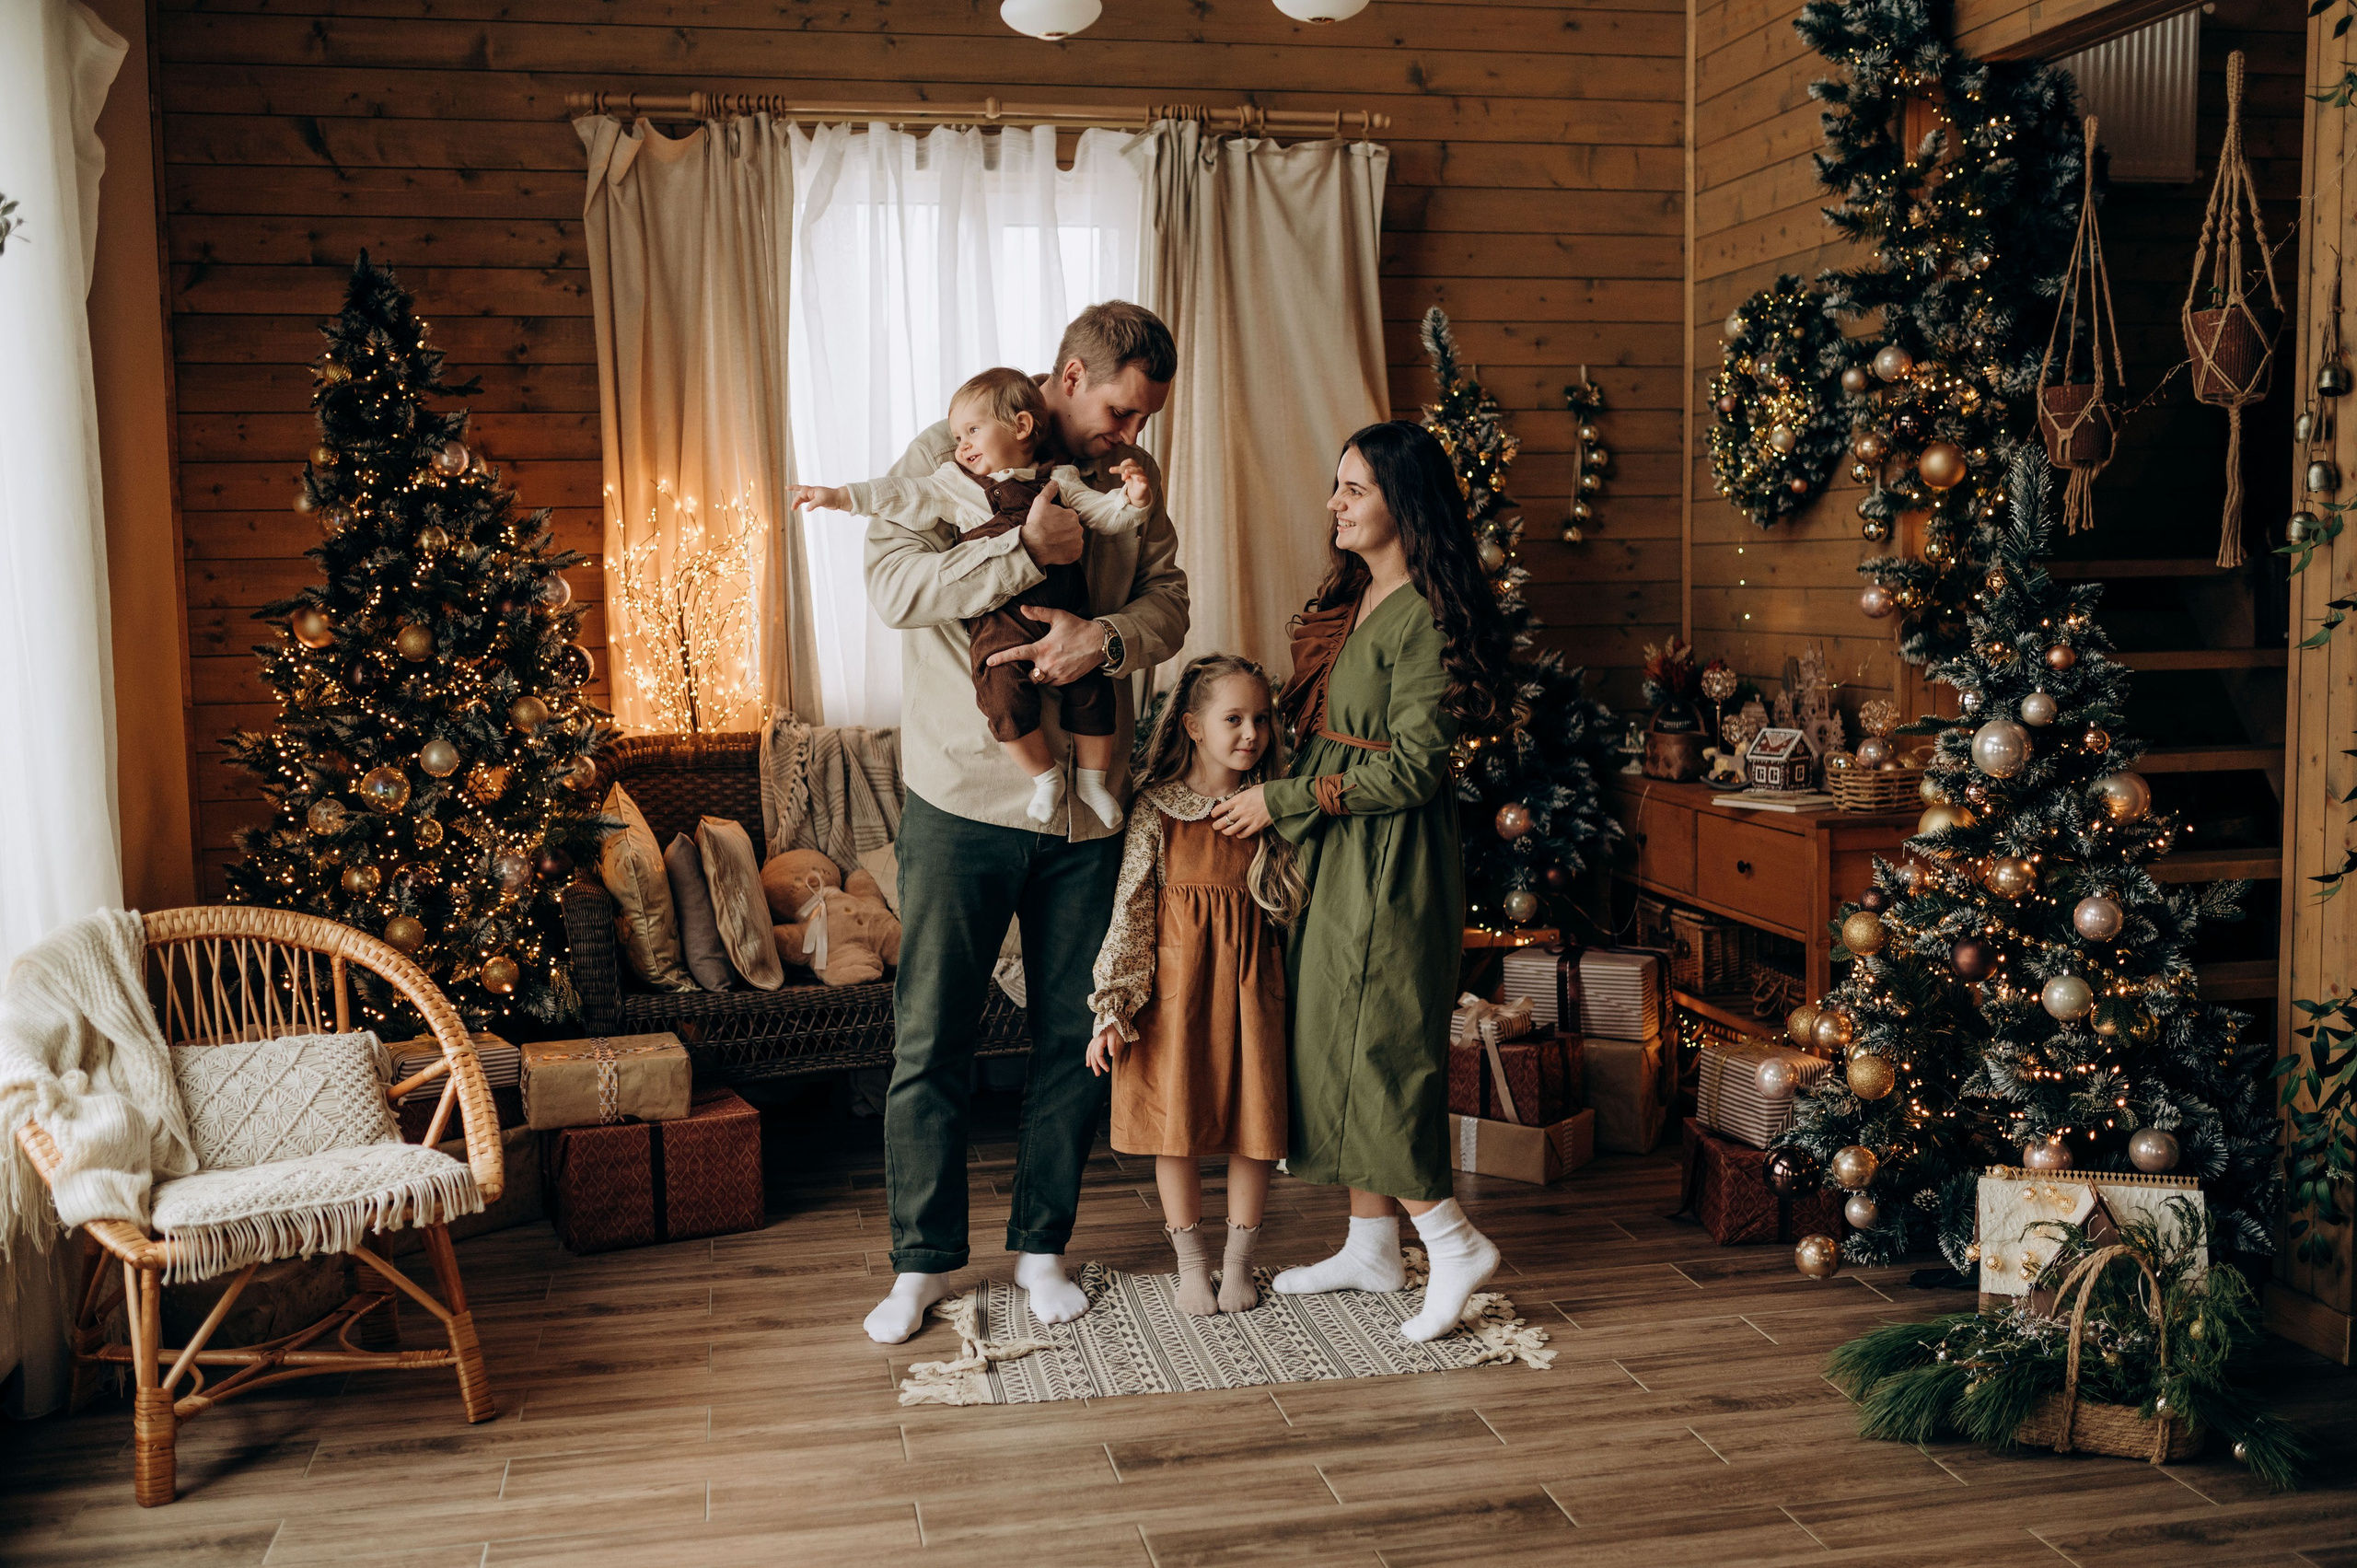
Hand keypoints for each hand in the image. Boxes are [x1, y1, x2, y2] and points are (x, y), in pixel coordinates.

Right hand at [790, 484, 850, 512]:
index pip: (801, 495)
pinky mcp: (817, 501)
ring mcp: (815, 496)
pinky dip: (804, 503)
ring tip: (793, 507)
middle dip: (795, 497)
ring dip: (798, 501)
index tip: (794, 508)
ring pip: (804, 497)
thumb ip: (813, 504)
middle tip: (789, 499)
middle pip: (801, 493)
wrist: (840, 499)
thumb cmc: (832, 497)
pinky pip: (808, 501)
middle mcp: (813, 492)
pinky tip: (803, 507)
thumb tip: (806, 509)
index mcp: (813, 490)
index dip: (796, 501)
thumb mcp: (822, 500)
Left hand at [984, 605, 1101, 684]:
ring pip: (1040, 681)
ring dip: (1039, 675)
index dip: (1001, 658)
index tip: (988, 662)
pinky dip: (1050, 679)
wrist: (1100, 643)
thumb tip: (1023, 609)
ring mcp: (1057, 675)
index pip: (1017, 654)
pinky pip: (1051, 685)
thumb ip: (1039, 613)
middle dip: (1027, 672)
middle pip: (1028, 676)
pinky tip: (1055, 669)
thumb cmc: (1078, 628)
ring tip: (1045, 665)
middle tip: (1030, 665)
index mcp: (1042, 648)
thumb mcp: (1059, 616)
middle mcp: (1047, 664)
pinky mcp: (1066, 681)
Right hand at [1019, 482, 1083, 565]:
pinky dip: (1068, 550)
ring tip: (1053, 541)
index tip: (1051, 522)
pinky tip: (1057, 549)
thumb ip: (1049, 491)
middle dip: (1064, 528)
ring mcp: (1078, 542)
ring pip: (1073, 539)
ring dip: (1066, 539)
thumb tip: (1055, 482)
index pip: (1068, 515)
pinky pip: (1074, 551)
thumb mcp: (1040, 502)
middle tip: (1051, 532)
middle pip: (1072, 527)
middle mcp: (1078, 529)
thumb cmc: (1037, 524)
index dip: (1059, 518)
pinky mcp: (1075, 554)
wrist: (1034, 545)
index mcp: (1072, 515)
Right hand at [1087, 1026, 1121, 1075]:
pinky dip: (1089, 1052)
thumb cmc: (1115, 1024)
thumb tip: (1112, 1055)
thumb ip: (1112, 1044)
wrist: (1112, 1013)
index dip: (1102, 1063)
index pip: (1098, 1055)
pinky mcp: (1097, 1036)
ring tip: (1088, 1066)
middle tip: (1098, 1074)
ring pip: (1090, 1050)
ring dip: (1090, 1059)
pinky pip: (1091, 1046)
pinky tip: (1090, 1056)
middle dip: (1095, 1065)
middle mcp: (1096, 1039)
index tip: (1107, 1070)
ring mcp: (1095, 1038)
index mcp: (1100, 1040)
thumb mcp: (1115, 1034)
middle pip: (1093, 1054)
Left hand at [1113, 458, 1152, 509]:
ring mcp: (1142, 476)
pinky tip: (1138, 478)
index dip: (1123, 464)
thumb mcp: (1126, 478)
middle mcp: (1139, 470)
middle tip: (1111, 470)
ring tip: (1126, 471)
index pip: (1129, 461)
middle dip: (1121, 468)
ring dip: (1132, 470)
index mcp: (1134, 467)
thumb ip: (1124, 475)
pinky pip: (1145, 480)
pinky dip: (1142, 479)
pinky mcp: (1145, 484)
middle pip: (1131, 466)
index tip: (1115, 471)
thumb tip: (1124, 477)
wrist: (1139, 493)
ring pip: (1138, 471)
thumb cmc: (1133, 483)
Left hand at [1209, 784, 1271, 837]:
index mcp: (1238, 799)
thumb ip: (1245, 794)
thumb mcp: (1253, 788)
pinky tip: (1238, 833)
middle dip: (1216, 825)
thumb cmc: (1267, 791)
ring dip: (1226, 832)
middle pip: (1223, 821)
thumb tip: (1244, 796)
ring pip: (1231, 830)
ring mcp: (1247, 819)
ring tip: (1224, 831)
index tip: (1213, 814)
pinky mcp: (1256, 826)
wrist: (1279, 798)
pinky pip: (1243, 834)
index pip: (1220, 808)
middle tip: (1215, 826)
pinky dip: (1239, 835)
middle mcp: (1240, 810)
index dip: (1214, 813)